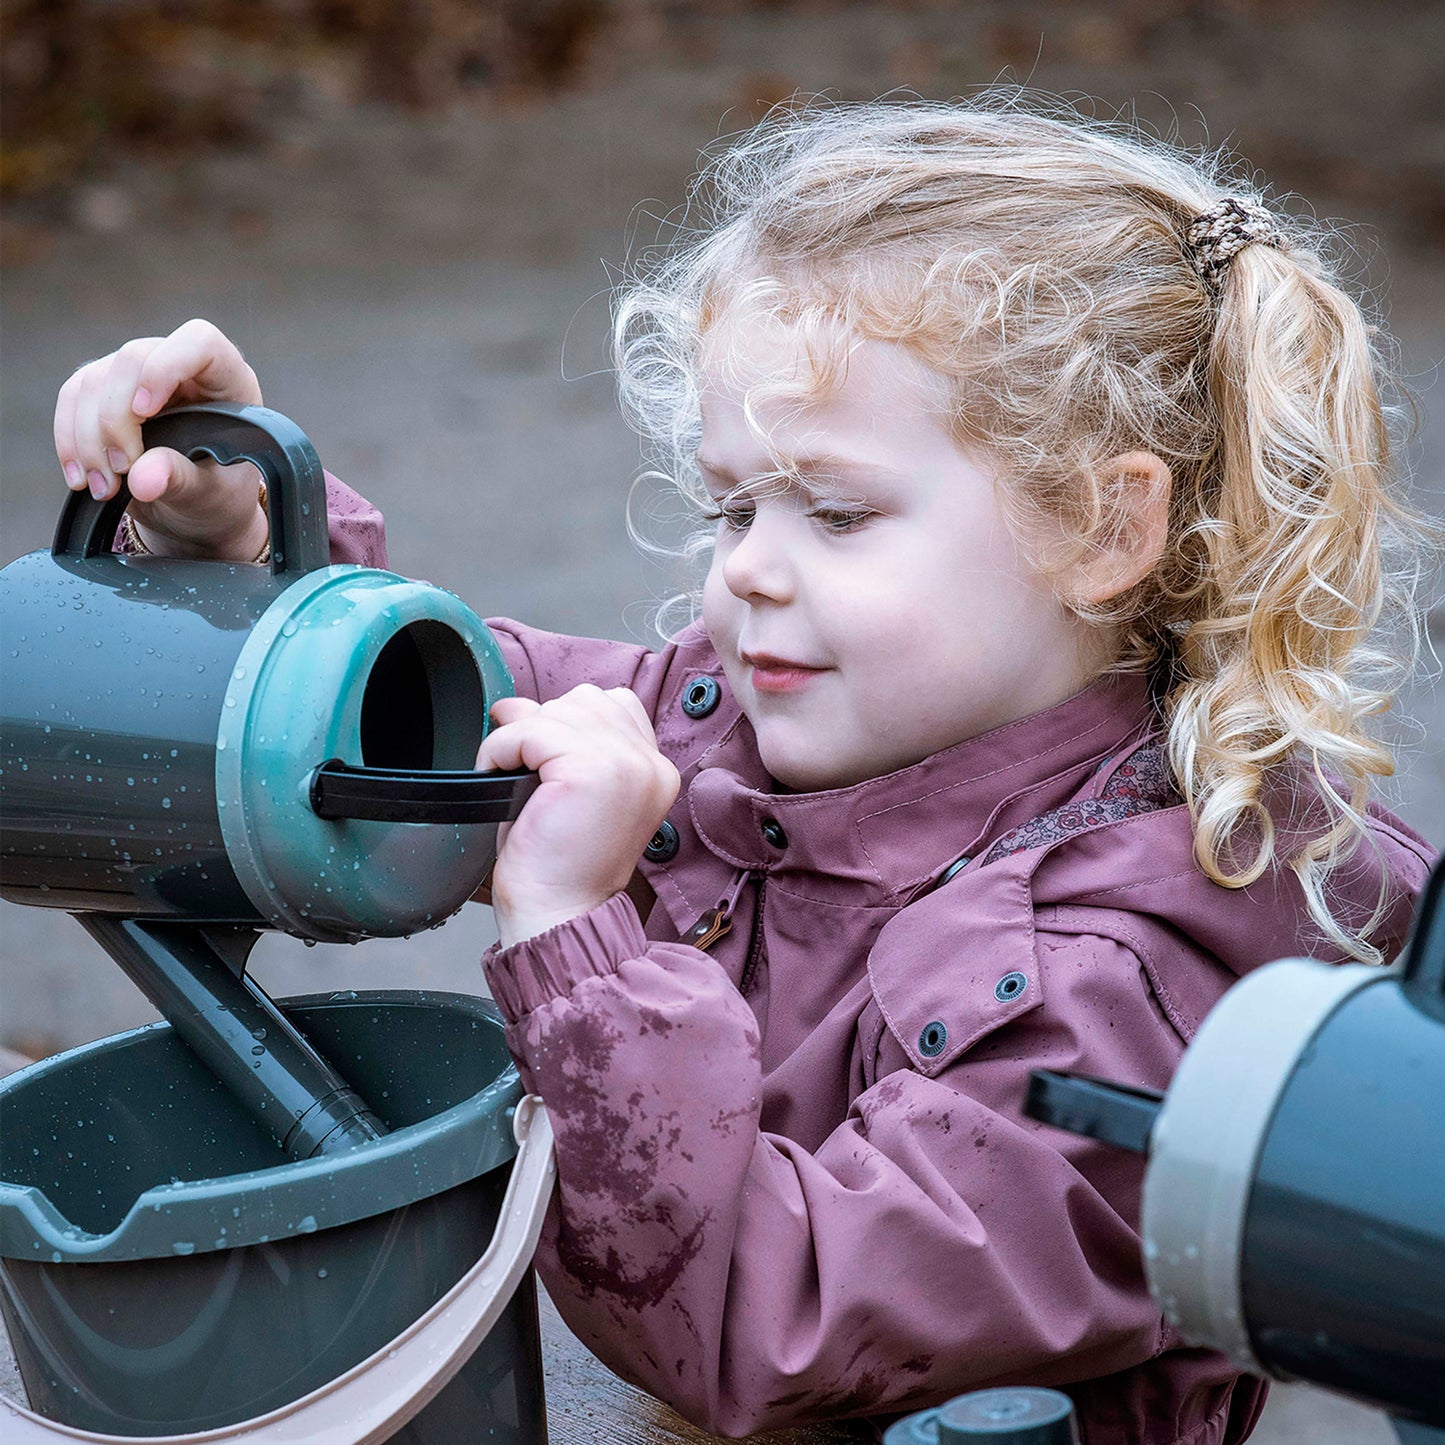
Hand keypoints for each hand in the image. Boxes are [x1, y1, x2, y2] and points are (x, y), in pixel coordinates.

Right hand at [54, 318, 267, 560]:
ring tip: (105, 487)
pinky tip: (82, 478)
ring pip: (94, 380)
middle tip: (123, 471)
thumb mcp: (209, 493)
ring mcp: (140, 373)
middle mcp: (181, 366)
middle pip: (132, 360)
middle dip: (116, 420)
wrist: (194, 507)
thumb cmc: (216, 492)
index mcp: (228, 381)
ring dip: (89, 438)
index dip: (165, 369)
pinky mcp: (105, 388)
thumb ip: (180, 479)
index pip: (199, 343)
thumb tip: (141, 479)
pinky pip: (72, 398)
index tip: (144, 412)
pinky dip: (70, 440)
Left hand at [475, 685, 679, 947]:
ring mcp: (626, 764)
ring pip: (556, 710)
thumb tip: (515, 703)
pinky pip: (528, 729)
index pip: (615, 705)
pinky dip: (499, 749)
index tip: (541, 755)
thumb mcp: (565, 789)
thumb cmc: (556, 866)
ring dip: (518, 737)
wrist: (558, 917)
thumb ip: (558, 740)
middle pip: (585, 700)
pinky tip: (497, 781)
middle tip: (519, 767)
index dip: (568, 722)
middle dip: (542, 724)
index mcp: (655, 771)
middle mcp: (650, 764)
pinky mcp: (591, 769)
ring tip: (508, 777)